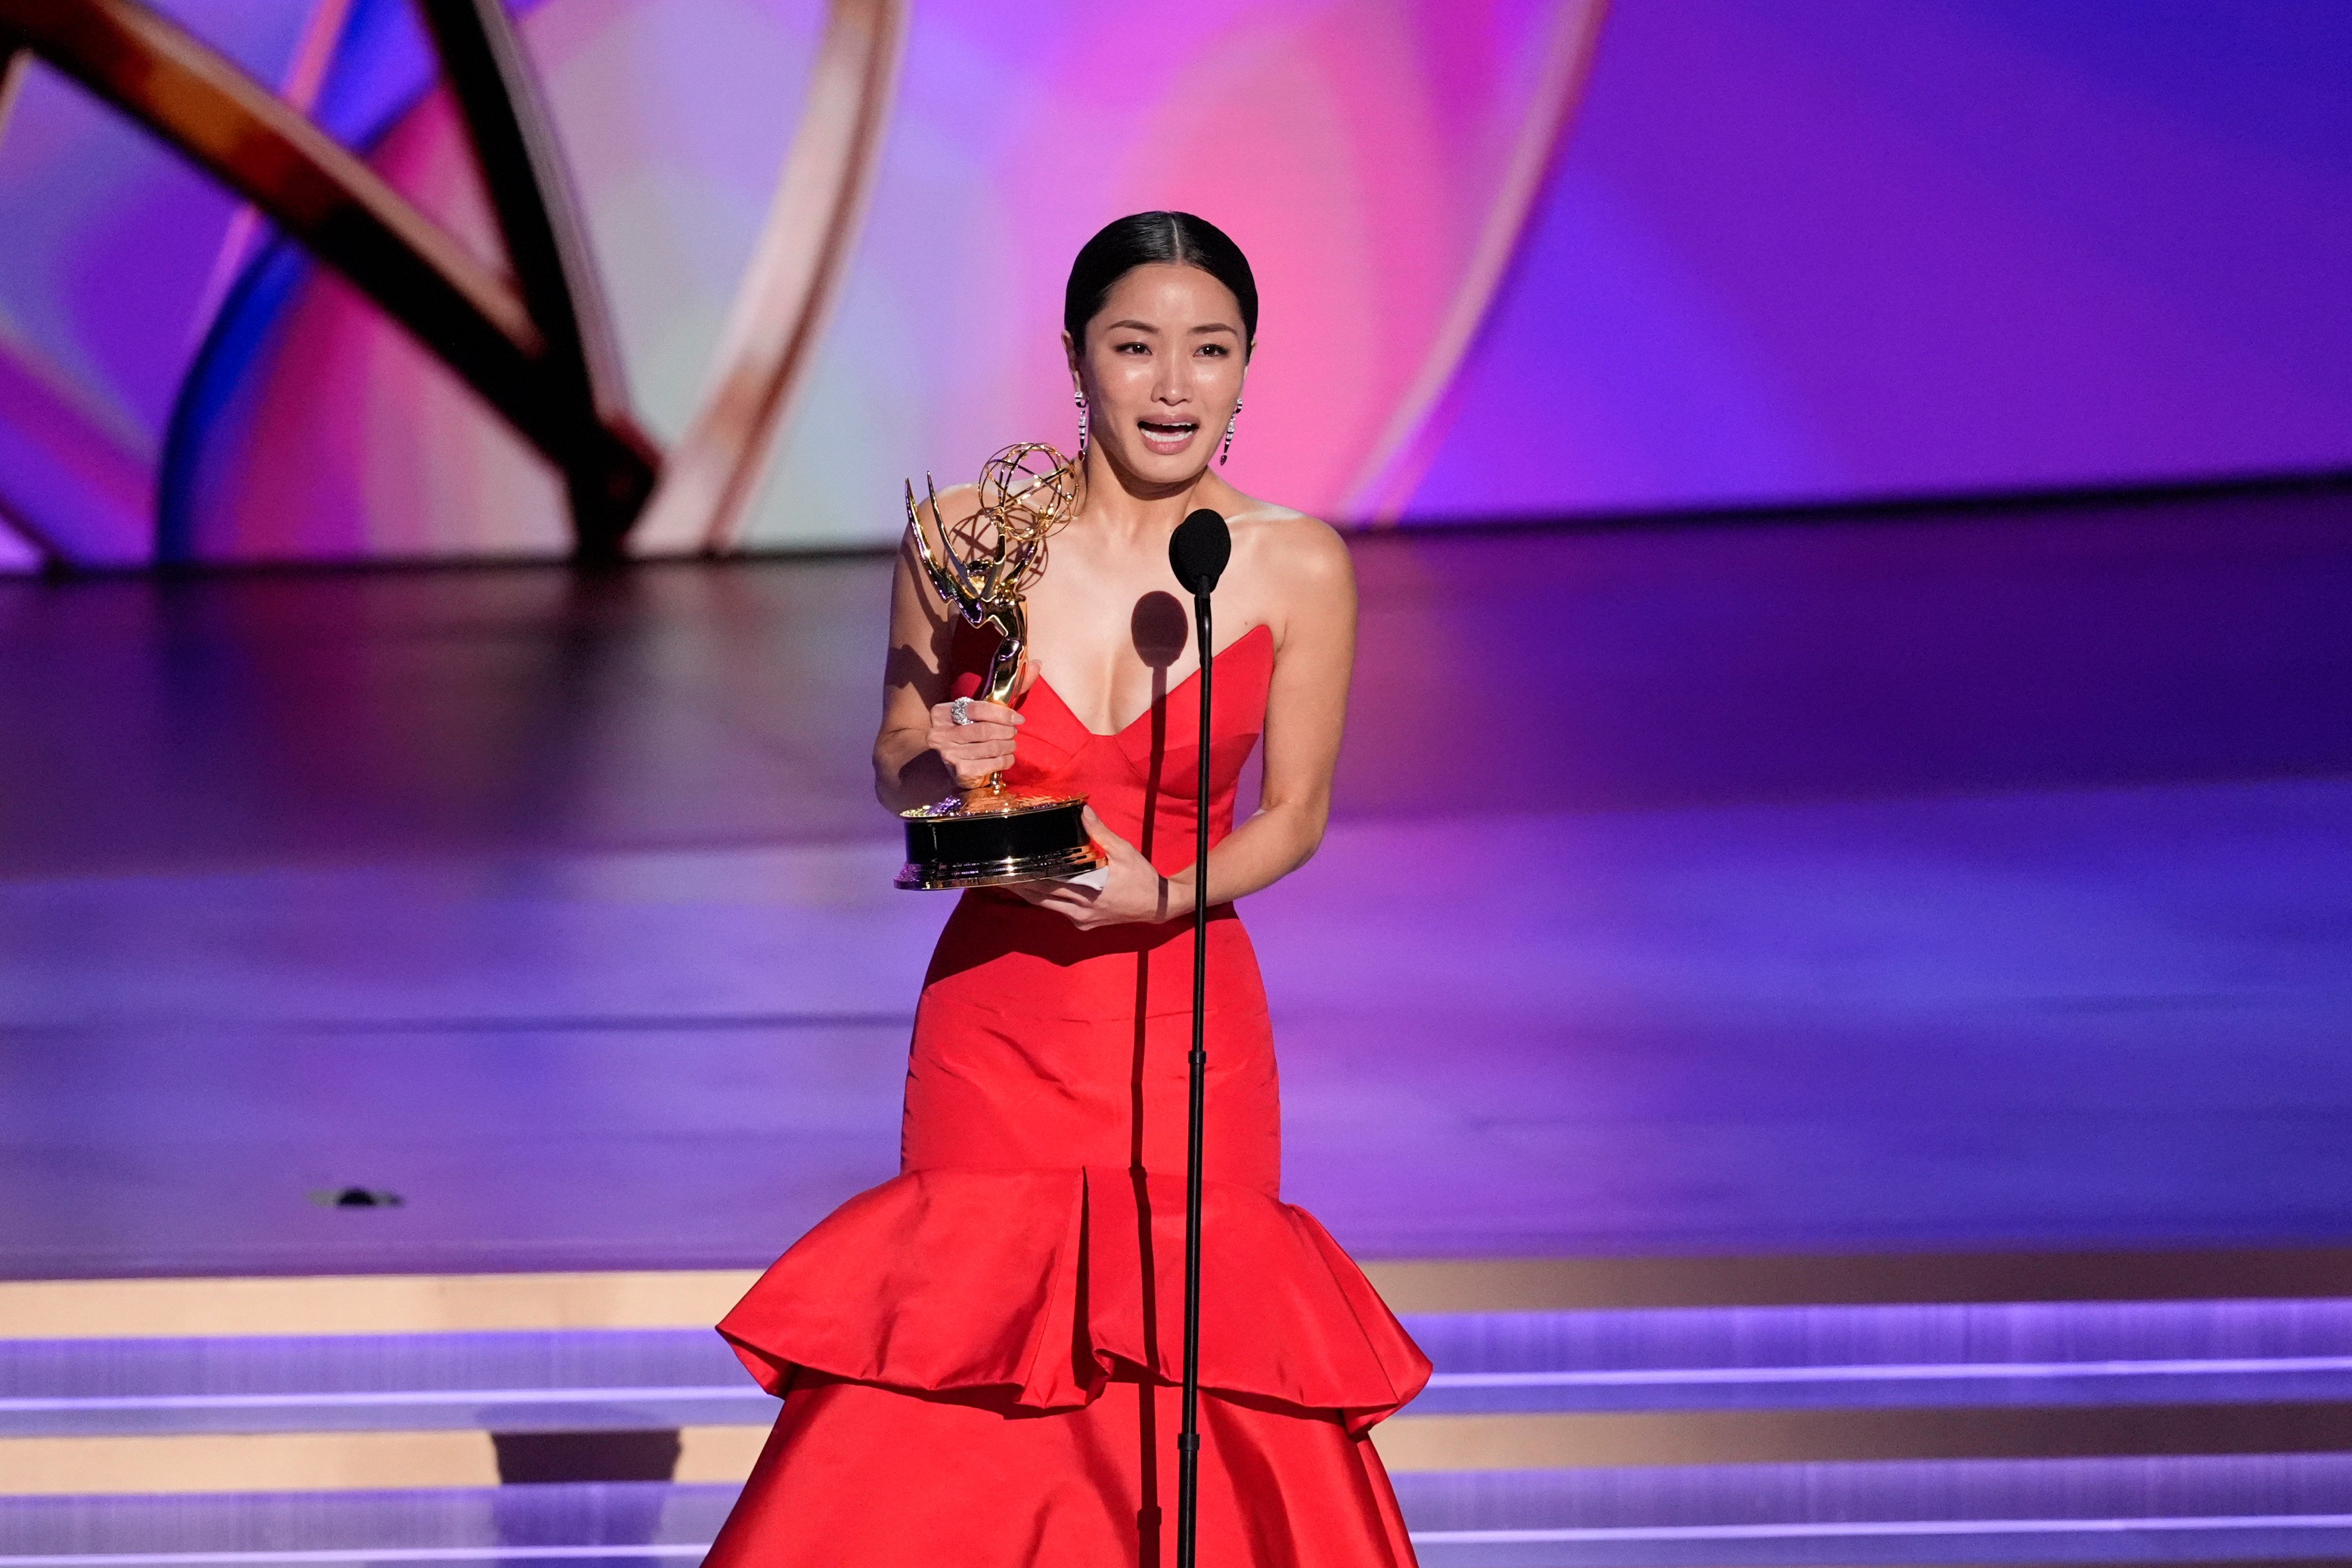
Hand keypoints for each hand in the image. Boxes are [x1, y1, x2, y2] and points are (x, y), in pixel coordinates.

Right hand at [927, 695, 1022, 788]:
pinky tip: (1008, 757)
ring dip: (1008, 746)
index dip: (1001, 713)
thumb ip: (983, 710)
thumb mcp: (964, 717)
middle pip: (985, 730)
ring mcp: (950, 754)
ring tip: (1011, 744)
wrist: (943, 760)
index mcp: (942, 714)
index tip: (1017, 718)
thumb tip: (1013, 715)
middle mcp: (942, 734)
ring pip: (990, 747)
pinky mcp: (960, 771)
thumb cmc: (960, 733)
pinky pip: (991, 764)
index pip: (977, 709)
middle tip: (1013, 732)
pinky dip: (1005, 760)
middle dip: (1006, 731)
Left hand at [1010, 807, 1178, 928]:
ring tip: (1008, 881)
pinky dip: (1045, 900)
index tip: (1009, 868)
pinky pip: (1058, 911)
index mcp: (1089, 890)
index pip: (1049, 883)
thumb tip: (1083, 811)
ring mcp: (1081, 919)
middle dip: (1018, 886)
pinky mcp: (1084, 924)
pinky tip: (1034, 889)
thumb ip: (1101, 832)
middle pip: (1041, 897)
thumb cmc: (1141, 876)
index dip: (1027, 877)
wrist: (1157, 905)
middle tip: (998, 874)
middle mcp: (1081, 909)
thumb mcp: (1124, 851)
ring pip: (1046, 906)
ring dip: (1027, 894)